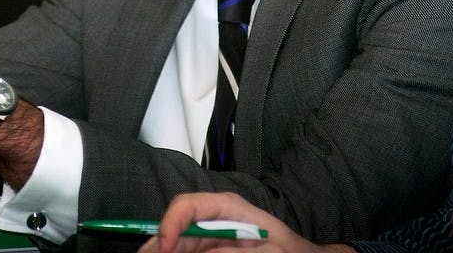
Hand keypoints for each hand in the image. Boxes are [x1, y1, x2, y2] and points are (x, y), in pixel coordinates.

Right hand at [138, 192, 352, 252]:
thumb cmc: (293, 251)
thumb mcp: (273, 251)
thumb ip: (239, 252)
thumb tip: (208, 252)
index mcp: (227, 208)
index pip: (188, 205)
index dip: (171, 223)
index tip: (164, 246)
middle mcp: (212, 220)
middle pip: (175, 229)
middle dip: (159, 245)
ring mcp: (209, 238)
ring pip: (176, 245)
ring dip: (165, 251)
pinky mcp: (208, 249)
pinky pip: (187, 252)